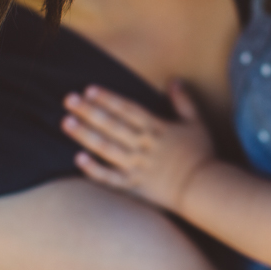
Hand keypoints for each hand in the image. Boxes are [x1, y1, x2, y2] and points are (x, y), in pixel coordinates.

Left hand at [61, 81, 215, 210]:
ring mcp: (136, 167)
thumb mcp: (196, 123)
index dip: (107, 98)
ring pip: (106, 148)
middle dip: (88, 111)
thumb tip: (174, 80)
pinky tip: (78, 159)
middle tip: (68, 100)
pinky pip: (110, 178)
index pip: (127, 109)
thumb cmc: (201, 155)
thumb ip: (184, 101)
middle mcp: (142, 145)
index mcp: (156, 128)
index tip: (89, 90)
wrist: (204, 189)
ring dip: (85, 134)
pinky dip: (94, 169)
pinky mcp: (134, 187)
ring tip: (66, 122)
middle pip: (111, 125)